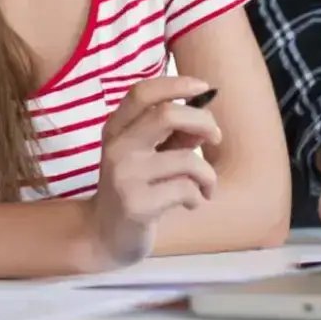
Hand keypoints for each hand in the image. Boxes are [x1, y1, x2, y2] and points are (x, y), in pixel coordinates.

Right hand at [87, 76, 222, 267]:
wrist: (104, 235)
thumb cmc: (134, 189)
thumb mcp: (150, 157)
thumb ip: (175, 137)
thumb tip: (205, 122)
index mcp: (116, 129)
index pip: (142, 93)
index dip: (176, 84)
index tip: (204, 86)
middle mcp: (116, 147)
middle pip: (167, 115)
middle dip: (204, 122)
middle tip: (216, 138)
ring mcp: (124, 176)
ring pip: (187, 159)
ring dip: (208, 174)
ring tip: (206, 187)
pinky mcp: (136, 205)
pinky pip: (186, 190)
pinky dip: (198, 196)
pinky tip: (190, 204)